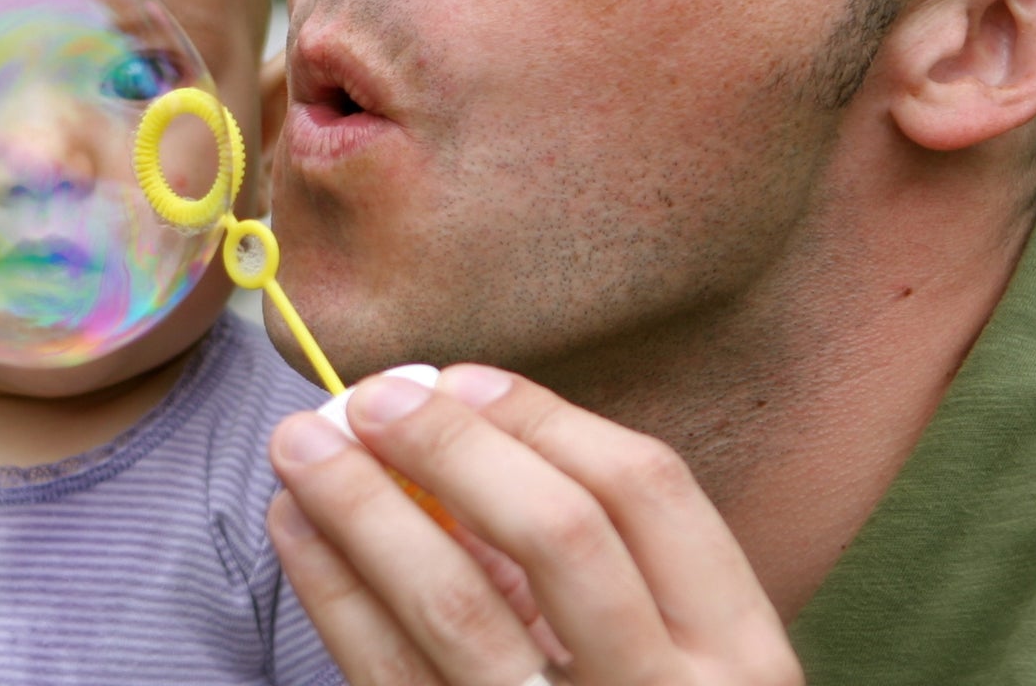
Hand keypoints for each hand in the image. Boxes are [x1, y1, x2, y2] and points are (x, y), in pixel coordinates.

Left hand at [267, 365, 802, 684]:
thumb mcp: (667, 659)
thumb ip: (590, 563)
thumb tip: (448, 429)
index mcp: (737, 652)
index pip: (647, 489)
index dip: (543, 418)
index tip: (457, 378)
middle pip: (558, 532)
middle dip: (452, 447)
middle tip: (368, 397)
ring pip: (457, 605)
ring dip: (365, 506)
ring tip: (300, 447)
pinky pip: (390, 675)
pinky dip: (334, 591)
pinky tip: (298, 530)